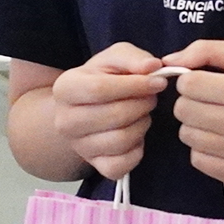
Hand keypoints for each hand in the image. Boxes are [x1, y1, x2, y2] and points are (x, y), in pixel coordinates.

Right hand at [51, 43, 166, 179]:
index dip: (135, 86)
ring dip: (142, 125)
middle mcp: (65, 121)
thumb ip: (132, 58)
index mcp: (65, 88)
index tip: (158, 83)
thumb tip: (153, 67)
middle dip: (142, 105)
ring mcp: (78, 146)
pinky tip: (136, 134)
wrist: (87, 108)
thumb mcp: (115, 59)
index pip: (100, 89)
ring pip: (121, 140)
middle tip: (150, 98)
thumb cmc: (103, 79)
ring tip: (141, 114)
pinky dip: (137, 150)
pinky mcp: (95, 165)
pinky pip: (122, 164)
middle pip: (114, 116)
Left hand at [165, 40, 223, 184]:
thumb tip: (168, 60)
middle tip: (214, 101)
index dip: (193, 80)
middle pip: (183, 111)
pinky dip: (204, 148)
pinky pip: (197, 160)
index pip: (188, 85)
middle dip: (192, 101)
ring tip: (220, 119)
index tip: (209, 82)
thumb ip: (208, 50)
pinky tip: (223, 138)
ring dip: (197, 125)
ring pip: (187, 136)